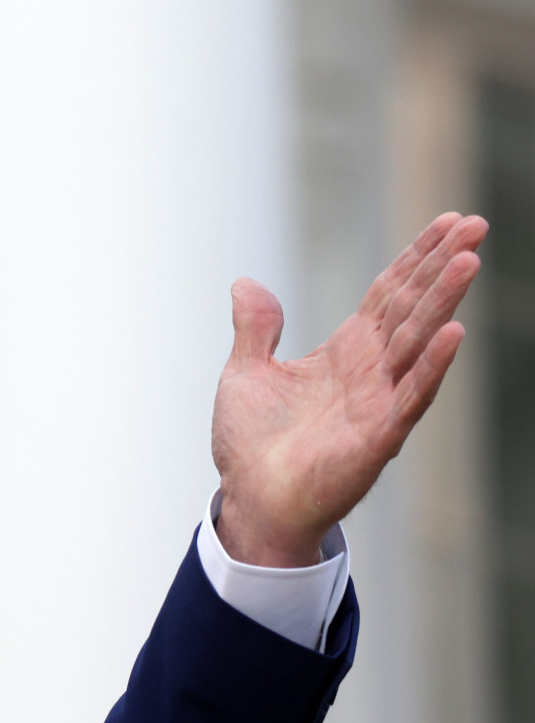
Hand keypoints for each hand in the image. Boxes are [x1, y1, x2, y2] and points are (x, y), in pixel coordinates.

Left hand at [211, 211, 485, 566]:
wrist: (251, 501)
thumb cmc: (253, 444)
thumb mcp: (246, 372)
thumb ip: (256, 328)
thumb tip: (247, 283)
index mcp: (346, 352)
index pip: (389, 293)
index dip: (417, 258)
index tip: (448, 222)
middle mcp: (370, 371)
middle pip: (412, 306)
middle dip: (443, 266)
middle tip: (477, 225)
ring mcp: (379, 402)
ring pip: (418, 342)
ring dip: (443, 302)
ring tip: (470, 261)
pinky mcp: (377, 436)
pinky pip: (410, 396)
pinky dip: (431, 365)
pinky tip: (452, 334)